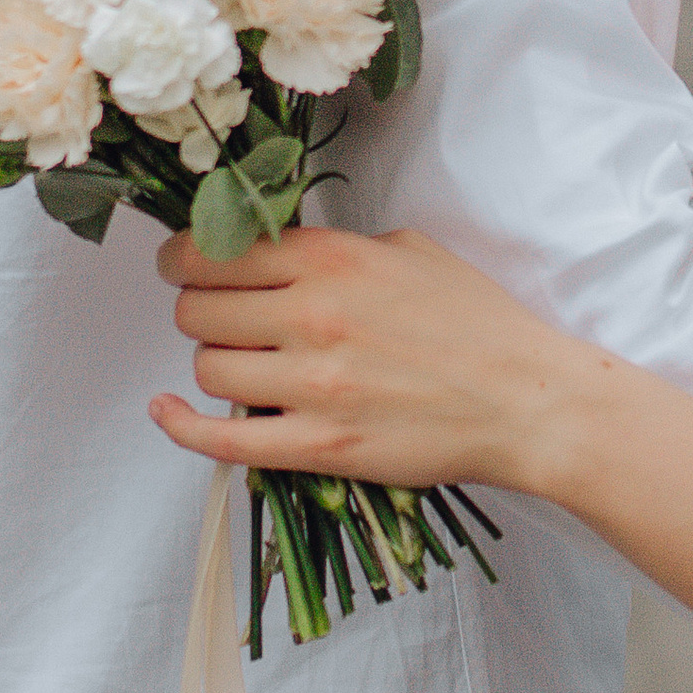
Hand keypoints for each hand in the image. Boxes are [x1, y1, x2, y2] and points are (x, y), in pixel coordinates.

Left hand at [149, 226, 585, 497]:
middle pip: (196, 309)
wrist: (525, 401)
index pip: (212, 250)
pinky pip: (220, 437)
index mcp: (332, 258)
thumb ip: (336, 248)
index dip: (185, 257)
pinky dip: (181, 424)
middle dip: (199, 308)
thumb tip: (278, 252)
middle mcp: (312, 315)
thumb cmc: (476, 321)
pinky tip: (167, 410)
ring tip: (247, 361)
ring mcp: (312, 385)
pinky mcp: (318, 444)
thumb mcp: (408, 250)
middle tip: (222, 316)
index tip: (186, 265)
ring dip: (214, 362)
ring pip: (207, 366)